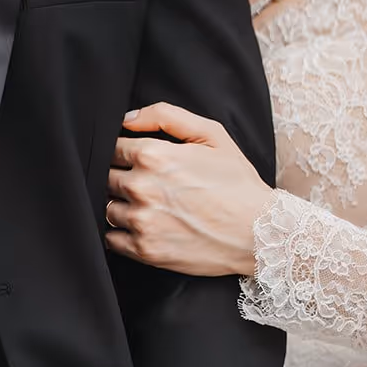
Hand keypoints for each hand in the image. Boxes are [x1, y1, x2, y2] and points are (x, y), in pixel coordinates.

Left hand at [105, 102, 270, 277]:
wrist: (259, 233)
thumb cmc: (237, 183)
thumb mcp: (212, 135)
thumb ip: (166, 116)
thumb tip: (128, 119)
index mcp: (153, 155)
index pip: (113, 148)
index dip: (124, 152)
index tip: (138, 160)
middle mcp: (141, 187)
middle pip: (107, 176)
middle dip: (121, 177)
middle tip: (147, 184)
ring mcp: (141, 221)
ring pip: (107, 207)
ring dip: (121, 205)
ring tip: (148, 206)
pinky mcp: (145, 250)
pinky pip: (111, 238)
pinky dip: (121, 232)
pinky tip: (144, 227)